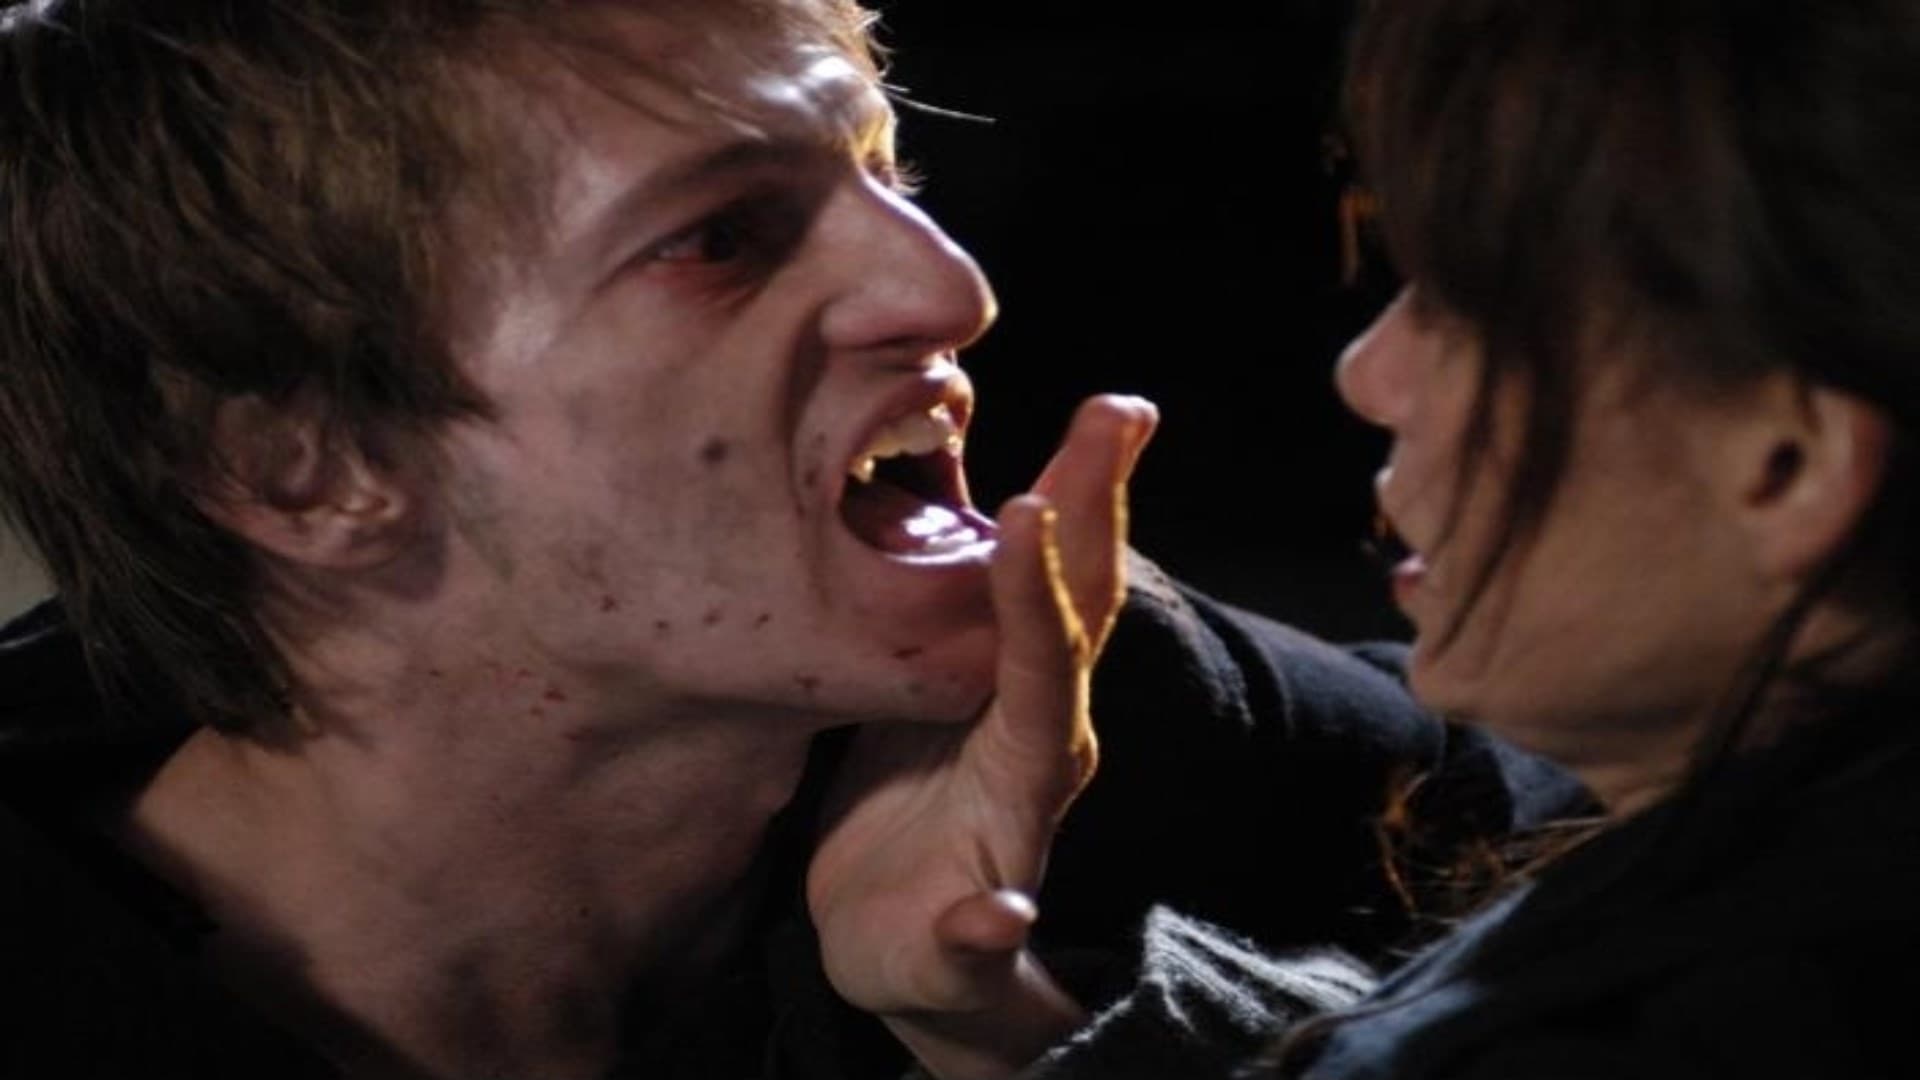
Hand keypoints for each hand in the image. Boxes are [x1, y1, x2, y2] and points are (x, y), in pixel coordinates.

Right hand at [807, 395, 1156, 1077]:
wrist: (915, 949)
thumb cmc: (920, 960)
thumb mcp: (937, 970)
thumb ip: (966, 948)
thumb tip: (995, 921)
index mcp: (1029, 779)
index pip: (1042, 674)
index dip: (1031, 598)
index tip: (1024, 513)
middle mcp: (1040, 721)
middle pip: (1081, 602)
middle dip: (1099, 508)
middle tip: (1121, 411)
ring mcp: (1014, 695)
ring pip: (1062, 581)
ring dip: (1086, 493)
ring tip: (1111, 410)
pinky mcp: (974, 682)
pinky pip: (1004, 586)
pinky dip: (1021, 515)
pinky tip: (1014, 451)